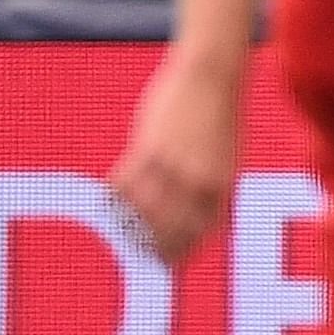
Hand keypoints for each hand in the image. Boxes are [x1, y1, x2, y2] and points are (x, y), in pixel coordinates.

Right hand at [110, 45, 246, 261]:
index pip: (201, 232)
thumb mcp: (228, 153)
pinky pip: (125, 181)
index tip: (167, 261)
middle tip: (136, 253)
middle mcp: (198, 180)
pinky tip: (105, 201)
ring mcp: (173, 164)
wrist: (211, 74)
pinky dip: (113, 195)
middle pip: (169, 227)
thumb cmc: (220, 111)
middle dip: (152, 245)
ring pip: (143, 208)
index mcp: (222, 184)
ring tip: (117, 231)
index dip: (182, 250)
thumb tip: (199, 208)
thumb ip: (213, 182)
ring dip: (127, 224)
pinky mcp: (149, 146)